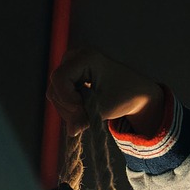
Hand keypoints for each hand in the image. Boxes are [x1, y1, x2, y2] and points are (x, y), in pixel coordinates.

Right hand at [46, 48, 163, 137]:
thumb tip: (71, 132)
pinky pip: (59, 95)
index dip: (67, 98)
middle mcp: (74, 57)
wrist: (134, 91)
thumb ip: (86, 118)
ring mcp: (69, 65)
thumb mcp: (106, 108)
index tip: (82, 110)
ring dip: (69, 110)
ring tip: (88, 115)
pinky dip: (70, 107)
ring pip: (55, 94)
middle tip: (86, 119)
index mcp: (85, 58)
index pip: (59, 78)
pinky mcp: (69, 75)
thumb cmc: (124, 96)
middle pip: (55, 88)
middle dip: (69, 108)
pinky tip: (84, 110)